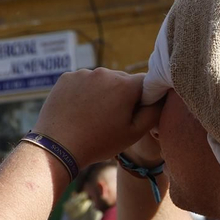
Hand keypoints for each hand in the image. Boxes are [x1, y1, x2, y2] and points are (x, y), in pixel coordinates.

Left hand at [33, 69, 162, 166]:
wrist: (57, 146)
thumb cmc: (99, 142)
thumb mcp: (134, 133)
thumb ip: (154, 112)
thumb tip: (162, 96)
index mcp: (125, 85)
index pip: (146, 83)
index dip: (144, 99)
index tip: (133, 115)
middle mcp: (105, 72)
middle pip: (123, 81)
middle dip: (122, 96)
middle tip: (112, 119)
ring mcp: (84, 73)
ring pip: (102, 81)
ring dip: (103, 94)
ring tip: (93, 117)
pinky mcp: (67, 77)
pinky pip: (83, 82)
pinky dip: (84, 93)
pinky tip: (79, 111)